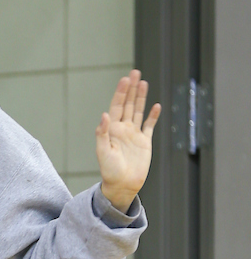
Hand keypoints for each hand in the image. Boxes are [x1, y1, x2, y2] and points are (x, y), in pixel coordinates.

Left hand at [96, 69, 161, 211]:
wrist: (122, 185)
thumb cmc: (109, 171)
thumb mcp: (103, 152)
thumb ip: (102, 133)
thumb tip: (104, 115)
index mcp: (112, 130)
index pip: (116, 106)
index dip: (121, 93)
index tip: (125, 79)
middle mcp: (123, 129)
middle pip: (127, 104)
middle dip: (131, 89)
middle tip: (135, 73)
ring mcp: (134, 135)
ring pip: (138, 111)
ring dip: (141, 97)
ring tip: (143, 82)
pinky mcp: (144, 142)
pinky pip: (149, 126)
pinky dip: (153, 116)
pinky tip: (156, 106)